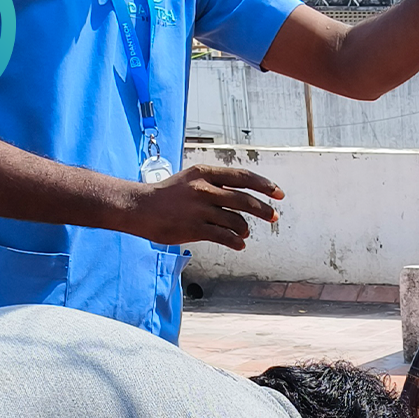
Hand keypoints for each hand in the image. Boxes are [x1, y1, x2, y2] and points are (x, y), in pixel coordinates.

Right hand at [122, 164, 284, 249]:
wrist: (139, 207)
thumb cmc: (167, 195)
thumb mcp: (191, 179)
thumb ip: (215, 184)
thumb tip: (244, 195)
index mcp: (204, 173)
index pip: (243, 177)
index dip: (264, 185)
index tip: (279, 193)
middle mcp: (204, 189)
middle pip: (245, 200)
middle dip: (264, 210)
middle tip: (274, 217)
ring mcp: (200, 209)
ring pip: (236, 221)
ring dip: (244, 229)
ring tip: (243, 232)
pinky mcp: (195, 228)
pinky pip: (225, 236)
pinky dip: (236, 241)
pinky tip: (238, 244)